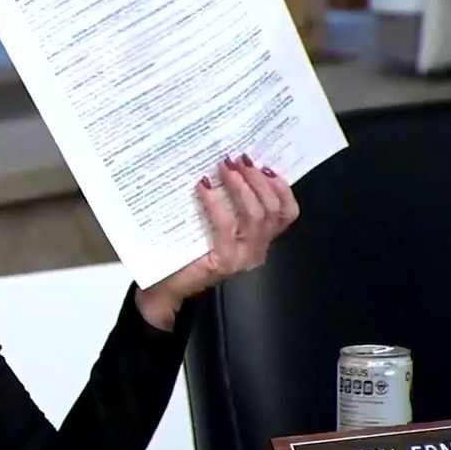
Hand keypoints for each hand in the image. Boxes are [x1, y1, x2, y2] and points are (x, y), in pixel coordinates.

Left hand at [135, 153, 300, 330]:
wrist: (164, 288)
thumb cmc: (186, 255)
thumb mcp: (214, 227)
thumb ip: (229, 208)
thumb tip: (231, 168)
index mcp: (259, 242)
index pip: (286, 213)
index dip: (280, 187)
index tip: (263, 164)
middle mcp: (256, 252)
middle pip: (273, 210)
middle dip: (257, 180)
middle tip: (238, 160)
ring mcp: (242, 259)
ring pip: (256, 216)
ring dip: (241, 187)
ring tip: (225, 168)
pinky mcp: (223, 262)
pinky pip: (226, 226)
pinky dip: (215, 202)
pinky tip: (203, 187)